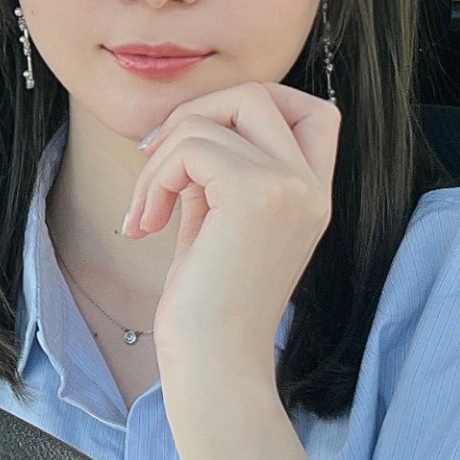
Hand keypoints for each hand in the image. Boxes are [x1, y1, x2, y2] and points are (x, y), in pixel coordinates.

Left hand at [123, 82, 338, 381]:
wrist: (215, 365)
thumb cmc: (209, 308)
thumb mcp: (222, 223)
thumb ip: (222, 172)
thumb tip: (188, 123)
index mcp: (314, 195)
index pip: (315, 111)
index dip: (252, 106)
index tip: (195, 145)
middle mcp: (312, 186)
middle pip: (258, 94)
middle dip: (194, 115)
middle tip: (153, 161)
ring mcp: (290, 186)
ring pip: (211, 118)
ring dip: (159, 158)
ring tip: (144, 211)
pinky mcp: (254, 193)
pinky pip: (190, 147)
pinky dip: (154, 179)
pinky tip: (145, 225)